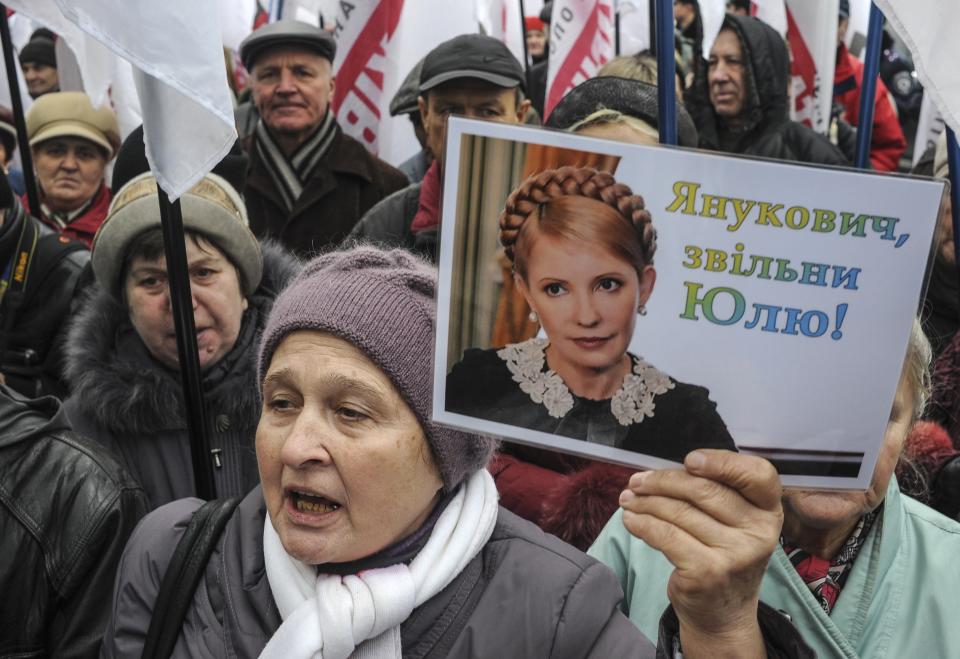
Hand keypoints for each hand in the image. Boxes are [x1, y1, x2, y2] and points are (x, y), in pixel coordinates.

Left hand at [619, 449, 782, 657]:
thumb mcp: (735, 525)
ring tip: (628, 499)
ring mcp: (735, 554)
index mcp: (769, 512)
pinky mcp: (707, 572)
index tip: (690, 460)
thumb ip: (716, 493)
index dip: (722, 461)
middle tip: (637, 481)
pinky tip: (630, 520)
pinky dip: (642, 523)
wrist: (722, 616)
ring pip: (679, 511)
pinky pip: (665, 535)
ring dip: (645, 502)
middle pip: (704, 490)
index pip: (758, 474)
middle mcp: (759, 532)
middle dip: (663, 481)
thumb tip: (663, 472)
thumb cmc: (723, 557)